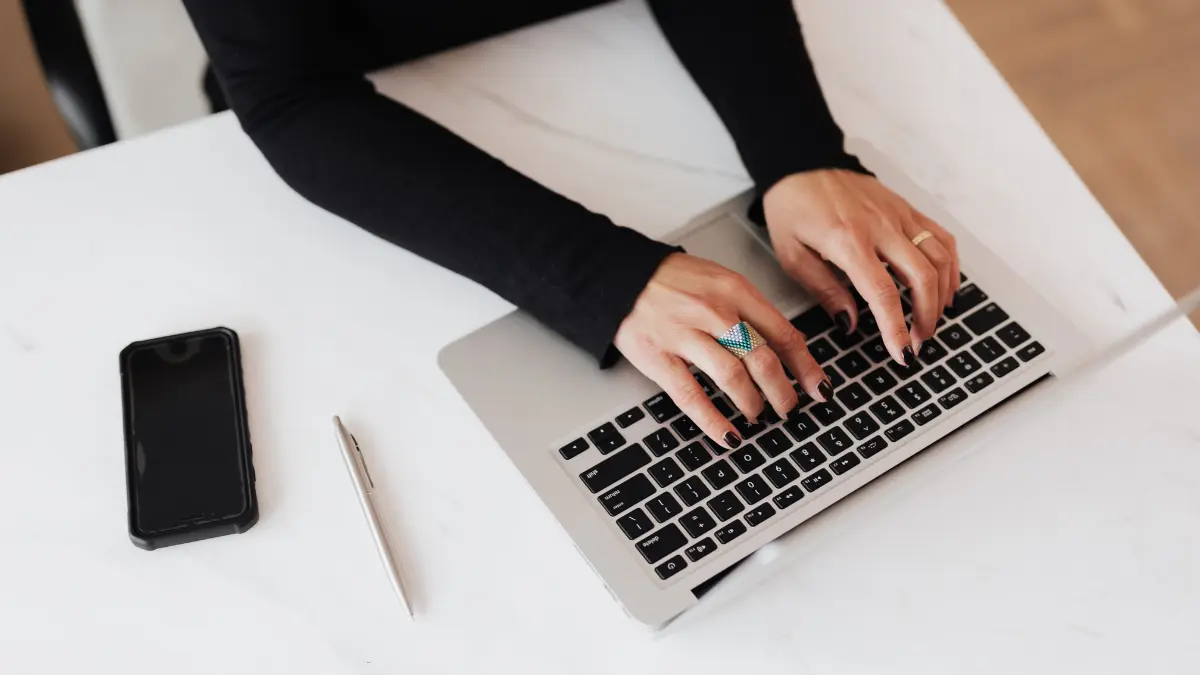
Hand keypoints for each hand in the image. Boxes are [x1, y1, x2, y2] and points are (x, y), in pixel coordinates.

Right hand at [614, 253, 830, 448]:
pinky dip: (714, 421)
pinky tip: (727, 434)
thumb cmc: (672, 281)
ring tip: (758, 415)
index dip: (806, 366)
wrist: (620, 276)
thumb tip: (786, 347)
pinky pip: (692, 396)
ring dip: (753, 404)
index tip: (818, 387)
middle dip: (783, 392)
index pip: (784, 334)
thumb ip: (751, 311)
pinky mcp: (660, 358)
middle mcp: (714, 312)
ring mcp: (686, 336)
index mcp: (735, 291)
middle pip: (763, 360)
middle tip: (789, 407)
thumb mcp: (720, 281)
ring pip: (734, 378)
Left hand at [763, 169, 959, 361]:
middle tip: (917, 342)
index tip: (903, 353)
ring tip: (930, 320)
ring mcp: (898, 215)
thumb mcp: (792, 256)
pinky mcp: (906, 208)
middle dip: (926, 317)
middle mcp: (880, 226)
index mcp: (848, 241)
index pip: (884, 293)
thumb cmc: (792, 209)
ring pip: (939, 258)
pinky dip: (949, 265)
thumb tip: (851, 323)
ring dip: (941, 295)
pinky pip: (940, 237)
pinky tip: (944, 286)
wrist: (801, 163)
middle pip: (922, 278)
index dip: (897, 328)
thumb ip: (825, 290)